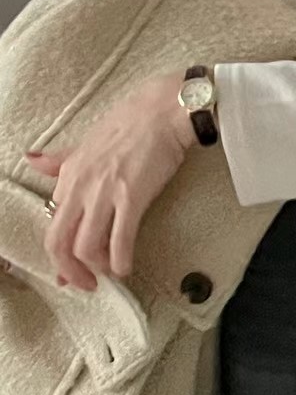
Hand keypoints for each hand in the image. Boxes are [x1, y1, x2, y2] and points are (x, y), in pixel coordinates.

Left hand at [25, 73, 196, 291]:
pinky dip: (121, 261)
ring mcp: (104, 193)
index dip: (58, 256)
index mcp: (69, 174)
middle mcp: (80, 186)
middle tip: (87, 283)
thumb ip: (61, 160)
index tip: (68, 272)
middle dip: (70, 271)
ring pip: (86, 247)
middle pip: (59, 243)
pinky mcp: (132, 197)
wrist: (164, 110)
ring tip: (112, 272)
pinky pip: (119, 240)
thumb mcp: (86, 141)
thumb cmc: (132, 122)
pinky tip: (126, 268)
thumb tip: (32, 160)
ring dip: (98, 269)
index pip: (52, 224)